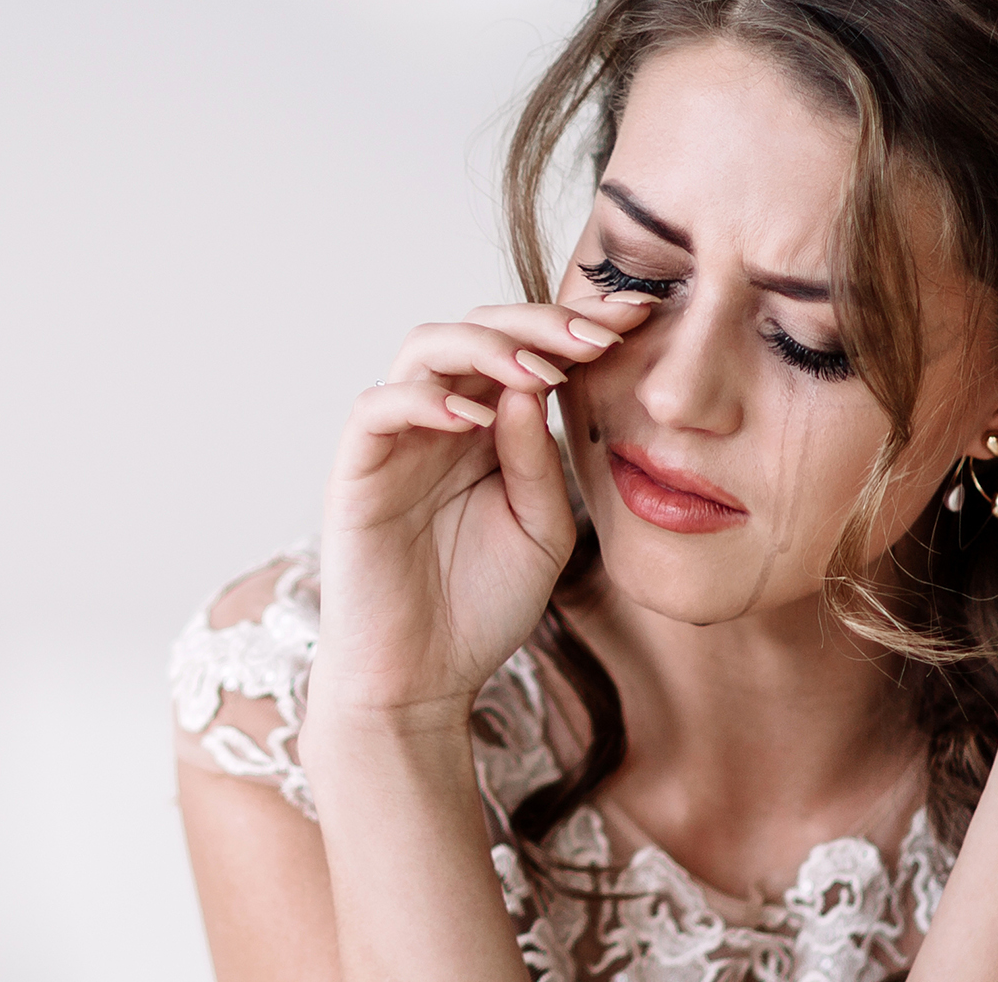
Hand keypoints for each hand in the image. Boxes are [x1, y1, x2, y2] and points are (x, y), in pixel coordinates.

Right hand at [311, 294, 657, 722]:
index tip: (641, 318)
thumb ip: (541, 462)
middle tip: (600, 333)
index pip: (529, 349)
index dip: (578, 326)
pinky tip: (478, 418)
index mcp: (491, 427)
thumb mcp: (544, 530)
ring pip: (426, 348)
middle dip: (543, 322)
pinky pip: (378, 407)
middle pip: (480, 328)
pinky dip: (426, 399)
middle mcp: (442, 419)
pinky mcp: (356, 470)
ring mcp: (397, 440)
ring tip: (541, 371)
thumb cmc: (484, 606)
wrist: (424, 681)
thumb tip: (535, 385)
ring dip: (488, 346)